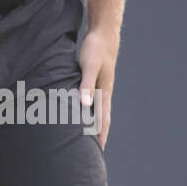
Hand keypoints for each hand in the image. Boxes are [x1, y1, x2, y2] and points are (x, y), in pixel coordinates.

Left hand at [78, 29, 117, 150]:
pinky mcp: (94, 81)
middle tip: (95, 152)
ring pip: (97, 111)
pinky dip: (88, 111)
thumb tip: (85, 105)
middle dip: (99, 135)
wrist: (103, 33)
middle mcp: (103, 92)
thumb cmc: (96, 49)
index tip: (99, 151)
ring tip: (89, 138)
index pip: (103, 120)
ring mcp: (100, 87)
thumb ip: (86, 85)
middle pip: (102, 119)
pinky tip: (83, 114)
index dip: (100, 136)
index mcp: (104, 92)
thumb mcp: (89, 66)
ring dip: (94, 125)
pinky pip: (91, 101)